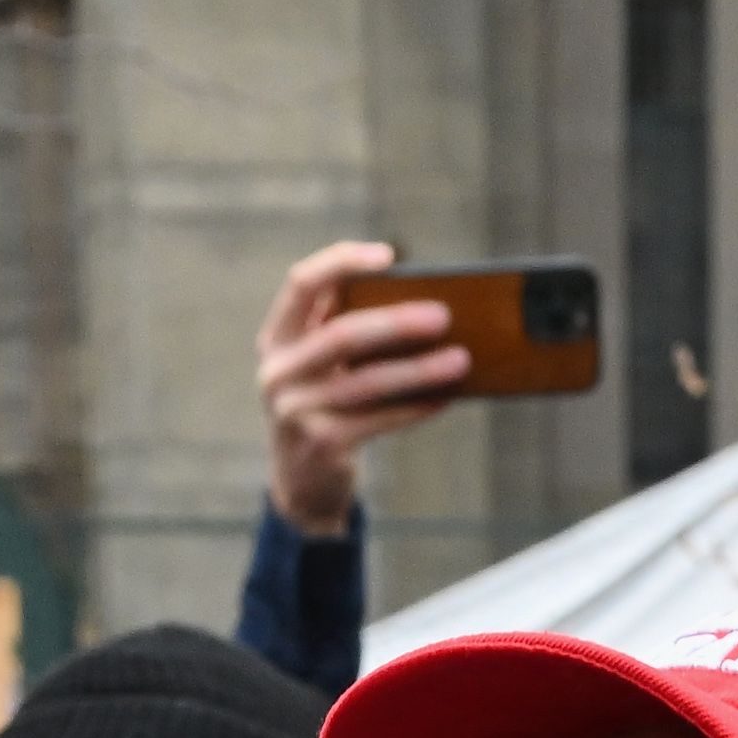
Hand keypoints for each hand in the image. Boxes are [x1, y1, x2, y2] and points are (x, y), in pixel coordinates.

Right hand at [254, 246, 466, 536]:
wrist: (302, 481)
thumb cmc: (324, 404)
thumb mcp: (318, 364)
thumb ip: (342, 328)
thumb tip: (419, 300)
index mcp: (276, 337)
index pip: (301, 282)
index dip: (342, 261)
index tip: (389, 256)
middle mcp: (277, 370)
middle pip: (341, 334)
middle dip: (396, 322)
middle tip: (443, 315)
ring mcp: (295, 410)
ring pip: (367, 381)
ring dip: (419, 369)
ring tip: (461, 359)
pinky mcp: (322, 443)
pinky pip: (380, 419)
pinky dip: (417, 406)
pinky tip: (448, 396)